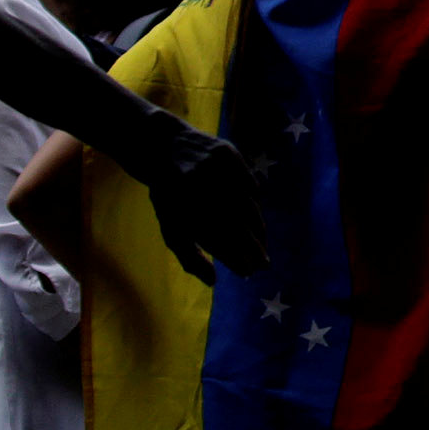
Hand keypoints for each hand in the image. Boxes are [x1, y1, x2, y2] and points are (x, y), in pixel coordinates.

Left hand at [143, 128, 267, 281]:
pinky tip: (256, 219)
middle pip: (234, 224)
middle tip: (264, 264)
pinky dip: (254, 203)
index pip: (215, 239)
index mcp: (180, 208)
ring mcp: (215, 170)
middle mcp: (198, 189)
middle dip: (251, 247)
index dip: (234, 256)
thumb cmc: (169, 196)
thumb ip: (190, 256)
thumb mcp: (171, 227)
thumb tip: (213, 282)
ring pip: (245, 205)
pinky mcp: (229, 154)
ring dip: (257, 229)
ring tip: (262, 246)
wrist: (164, 147)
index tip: (248, 271)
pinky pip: (249, 184)